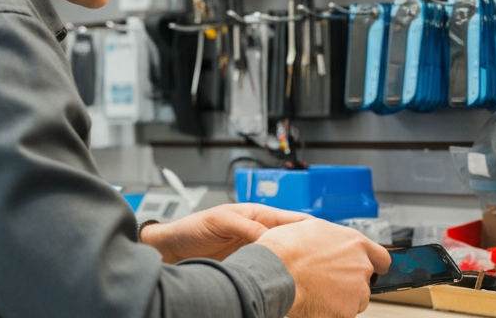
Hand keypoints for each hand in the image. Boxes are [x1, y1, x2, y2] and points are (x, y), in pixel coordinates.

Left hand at [139, 203, 311, 262]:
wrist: (172, 250)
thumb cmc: (192, 228)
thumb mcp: (221, 221)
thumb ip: (247, 227)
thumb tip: (270, 237)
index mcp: (256, 215)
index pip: (289, 219)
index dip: (308, 226)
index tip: (324, 234)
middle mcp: (258, 232)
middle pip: (290, 239)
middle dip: (305, 246)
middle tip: (321, 257)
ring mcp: (253, 251)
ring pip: (281, 256)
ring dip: (292, 262)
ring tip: (308, 271)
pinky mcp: (246, 267)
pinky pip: (267, 270)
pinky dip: (277, 274)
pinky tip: (285, 281)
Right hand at [255, 218, 390, 317]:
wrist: (274, 272)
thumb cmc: (286, 249)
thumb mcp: (312, 228)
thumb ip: (333, 237)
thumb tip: (333, 241)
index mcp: (355, 243)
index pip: (381, 258)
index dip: (376, 266)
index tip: (372, 270)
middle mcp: (361, 266)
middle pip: (365, 282)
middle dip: (350, 283)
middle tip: (327, 282)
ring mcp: (356, 290)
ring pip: (355, 300)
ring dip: (342, 299)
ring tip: (317, 292)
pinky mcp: (346, 312)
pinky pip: (342, 314)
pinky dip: (330, 312)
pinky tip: (314, 302)